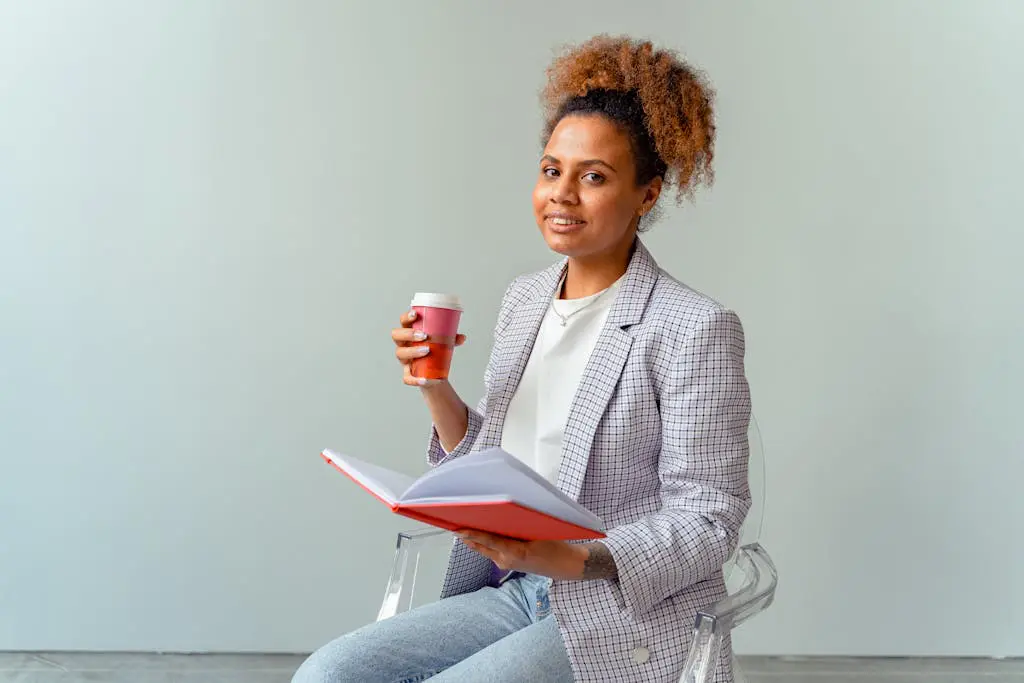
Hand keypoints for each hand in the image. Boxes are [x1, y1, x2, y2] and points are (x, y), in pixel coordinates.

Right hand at [392, 309, 465, 386]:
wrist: (434, 374)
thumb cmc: (435, 351)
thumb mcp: (444, 343)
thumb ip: (452, 339)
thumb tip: (462, 337)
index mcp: (410, 333)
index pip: (403, 322)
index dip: (406, 317)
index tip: (416, 314)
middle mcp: (403, 345)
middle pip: (397, 335)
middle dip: (409, 334)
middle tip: (424, 335)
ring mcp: (404, 360)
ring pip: (400, 353)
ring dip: (413, 351)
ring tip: (427, 350)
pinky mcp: (407, 374)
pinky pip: (407, 378)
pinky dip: (415, 379)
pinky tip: (425, 379)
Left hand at [456, 530, 587, 580]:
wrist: (564, 566)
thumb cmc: (555, 547)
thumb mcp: (538, 533)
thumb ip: (517, 527)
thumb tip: (500, 516)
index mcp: (513, 552)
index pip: (488, 540)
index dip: (472, 534)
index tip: (457, 529)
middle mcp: (506, 560)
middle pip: (482, 546)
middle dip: (468, 536)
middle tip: (454, 523)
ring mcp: (506, 563)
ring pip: (485, 549)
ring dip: (475, 539)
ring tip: (463, 525)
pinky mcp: (508, 564)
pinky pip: (492, 551)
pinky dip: (485, 543)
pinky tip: (482, 533)